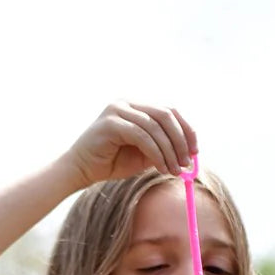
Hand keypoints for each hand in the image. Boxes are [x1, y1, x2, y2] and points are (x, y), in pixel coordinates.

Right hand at [62, 102, 197, 188]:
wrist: (80, 171)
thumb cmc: (109, 163)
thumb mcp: (142, 155)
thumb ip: (161, 148)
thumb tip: (187, 152)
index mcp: (136, 106)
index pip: (169, 111)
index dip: (186, 129)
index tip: (195, 151)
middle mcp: (128, 103)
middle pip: (165, 115)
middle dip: (180, 140)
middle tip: (187, 162)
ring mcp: (118, 109)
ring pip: (155, 126)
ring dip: (169, 150)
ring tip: (174, 170)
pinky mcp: (111, 122)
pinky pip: (142, 136)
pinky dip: (156, 152)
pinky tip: (161, 167)